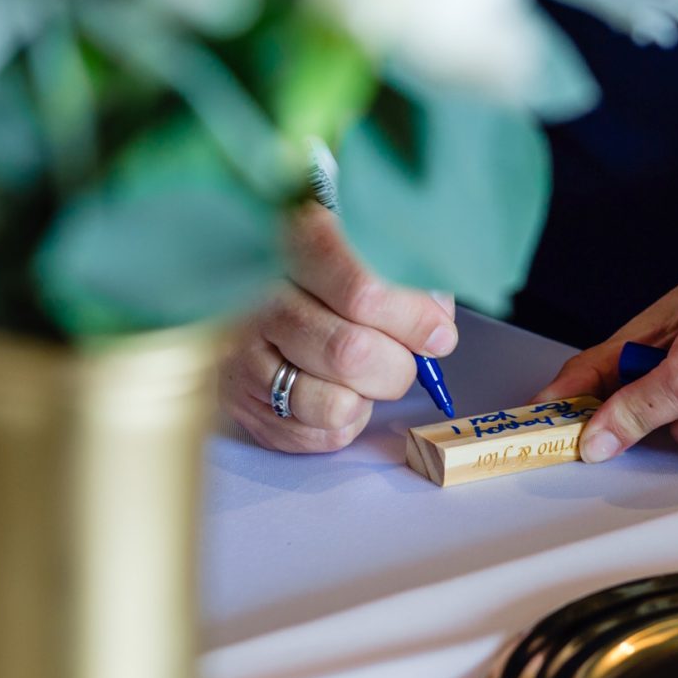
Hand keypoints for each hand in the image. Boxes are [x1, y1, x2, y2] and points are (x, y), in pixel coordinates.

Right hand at [221, 203, 457, 454]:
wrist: (260, 298)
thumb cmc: (334, 278)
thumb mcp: (375, 256)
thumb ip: (412, 286)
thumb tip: (438, 329)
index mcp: (298, 243)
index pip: (361, 289)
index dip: (410, 318)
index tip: (438, 335)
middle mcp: (261, 297)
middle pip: (351, 353)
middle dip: (396, 367)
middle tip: (404, 360)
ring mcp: (243, 351)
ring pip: (334, 404)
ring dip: (367, 398)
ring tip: (364, 376)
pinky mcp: (240, 399)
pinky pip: (316, 435)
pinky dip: (345, 421)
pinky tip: (336, 390)